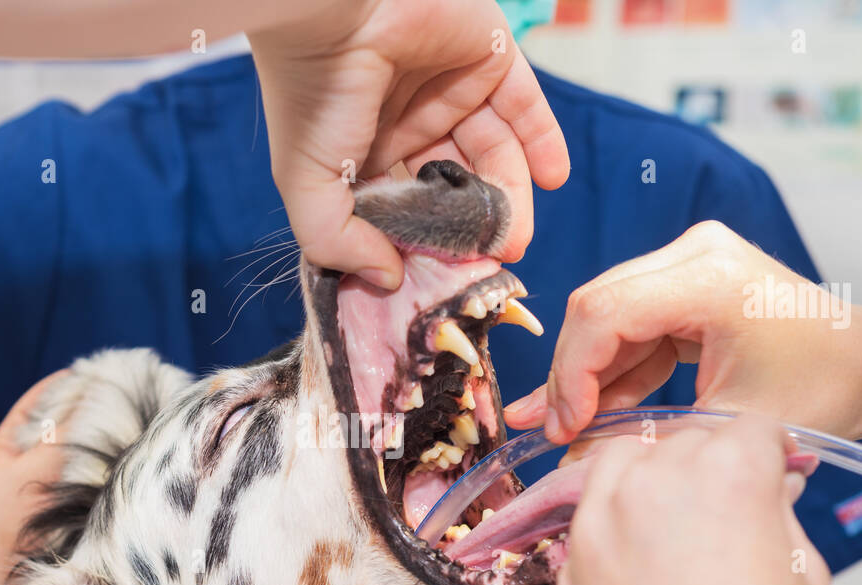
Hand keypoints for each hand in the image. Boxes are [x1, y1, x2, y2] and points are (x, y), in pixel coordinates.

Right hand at [249, 0, 569, 287]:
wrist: (336, 6)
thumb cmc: (312, 94)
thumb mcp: (307, 185)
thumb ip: (339, 242)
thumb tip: (387, 281)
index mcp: (362, 156)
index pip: (408, 211)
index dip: (430, 246)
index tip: (451, 279)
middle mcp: (408, 126)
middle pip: (456, 188)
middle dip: (477, 228)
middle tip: (494, 261)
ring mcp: (449, 91)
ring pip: (493, 155)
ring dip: (511, 197)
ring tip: (517, 237)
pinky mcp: (486, 58)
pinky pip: (525, 106)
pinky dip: (543, 141)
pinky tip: (554, 178)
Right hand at [505, 221, 861, 442]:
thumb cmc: (820, 391)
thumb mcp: (726, 423)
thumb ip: (643, 435)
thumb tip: (571, 460)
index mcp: (710, 278)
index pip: (605, 314)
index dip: (572, 375)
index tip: (566, 429)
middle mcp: (695, 253)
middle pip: (596, 309)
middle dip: (571, 376)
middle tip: (555, 431)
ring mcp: (690, 261)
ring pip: (606, 317)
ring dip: (586, 376)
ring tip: (565, 427)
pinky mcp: (688, 280)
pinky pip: (630, 323)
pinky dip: (614, 369)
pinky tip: (593, 409)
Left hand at [559, 416, 830, 584]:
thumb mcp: (806, 581)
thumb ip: (777, 516)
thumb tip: (766, 491)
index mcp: (726, 477)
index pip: (750, 428)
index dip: (771, 451)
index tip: (776, 471)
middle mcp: (652, 486)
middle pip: (684, 440)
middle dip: (713, 463)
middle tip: (734, 506)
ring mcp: (599, 524)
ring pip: (623, 463)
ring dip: (653, 477)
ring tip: (681, 523)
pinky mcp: (568, 565)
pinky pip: (589, 512)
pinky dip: (615, 516)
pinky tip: (643, 557)